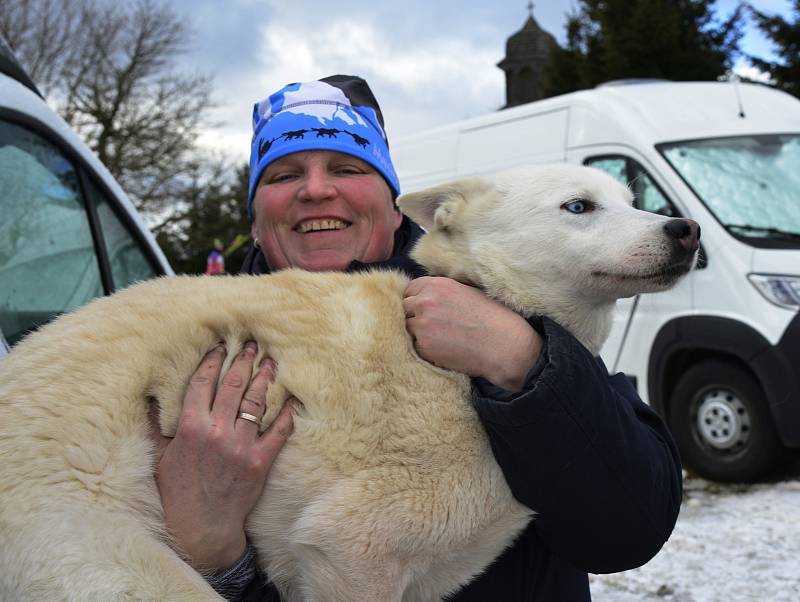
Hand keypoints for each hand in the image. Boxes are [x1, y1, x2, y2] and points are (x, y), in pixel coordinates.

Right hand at [148, 341, 296, 569]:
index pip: (203, 383)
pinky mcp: (261, 460)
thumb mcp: (162, 456)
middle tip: (251, 345)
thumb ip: (158, 425)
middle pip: (234, 385)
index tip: (220, 347)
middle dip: (243, 361)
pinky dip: (287, 413)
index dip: (213, 361)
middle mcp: (217, 432)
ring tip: (270, 362)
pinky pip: (279, 430)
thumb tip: (150, 398)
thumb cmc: (178, 491)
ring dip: (264, 378)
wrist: (202, 527)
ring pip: (256, 402)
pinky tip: (292, 398)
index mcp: (190, 427)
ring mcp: (241, 446)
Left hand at [403, 277, 541, 391]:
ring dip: (416, 333)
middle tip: (432, 326)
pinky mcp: (423, 347)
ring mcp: (422, 326)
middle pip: (404, 308)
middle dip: (414, 315)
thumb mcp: (466, 292)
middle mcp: (425, 302)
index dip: (417, 299)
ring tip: (438, 338)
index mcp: (437, 285)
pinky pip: (414, 347)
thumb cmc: (492, 318)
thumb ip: (441, 292)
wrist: (504, 345)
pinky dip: (424, 349)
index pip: (409, 289)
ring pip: (406, 328)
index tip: (426, 309)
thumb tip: (425, 296)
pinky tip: (443, 349)